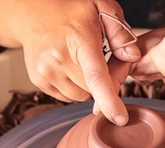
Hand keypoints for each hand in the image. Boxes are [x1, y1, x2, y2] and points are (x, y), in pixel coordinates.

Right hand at [0, 0, 140, 125]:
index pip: (96, 77)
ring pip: (81, 96)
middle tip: (98, 60)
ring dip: (87, 86)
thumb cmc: (69, 10)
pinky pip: (67, 96)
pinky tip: (69, 67)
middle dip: (102, 82)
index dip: (110, 101)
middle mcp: (58, 59)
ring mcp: (45, 72)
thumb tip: (133, 57)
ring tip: (80, 61)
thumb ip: (120, 32)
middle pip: (93, 91)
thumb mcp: (100, 7)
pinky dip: (74, 87)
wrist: (32, 13)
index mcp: (77, 41)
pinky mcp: (40, 81)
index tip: (120, 119)